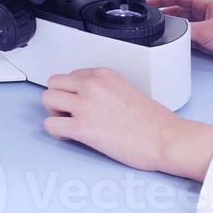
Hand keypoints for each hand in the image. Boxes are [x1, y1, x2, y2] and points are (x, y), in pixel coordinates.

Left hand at [41, 68, 212, 180]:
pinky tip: (71, 136)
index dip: (72, 92)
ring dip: (55, 113)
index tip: (81, 103)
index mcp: (103, 74)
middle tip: (71, 113)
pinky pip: (50, 125)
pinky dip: (56, 132)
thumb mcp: (125, 89)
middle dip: (59, 99)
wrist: (164, 138)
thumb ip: (103, 89)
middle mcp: (92, 84)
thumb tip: (88, 99)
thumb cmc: (152, 121)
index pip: (70, 75)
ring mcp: (85, 104)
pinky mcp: (82, 127)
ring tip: (70, 123)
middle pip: (53, 83)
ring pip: (47, 99)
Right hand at [151, 0, 212, 72]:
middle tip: (147, 15)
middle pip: (178, 10)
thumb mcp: (208, 31)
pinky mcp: (206, 41)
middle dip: (164, 12)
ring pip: (182, 24)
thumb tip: (171, 30)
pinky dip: (179, 39)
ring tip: (155, 28)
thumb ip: (187, 31)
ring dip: (171, 26)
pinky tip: (171, 41)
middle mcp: (204, 14)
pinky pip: (187, 38)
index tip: (149, 0)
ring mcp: (205, 27)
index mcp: (205, 4)